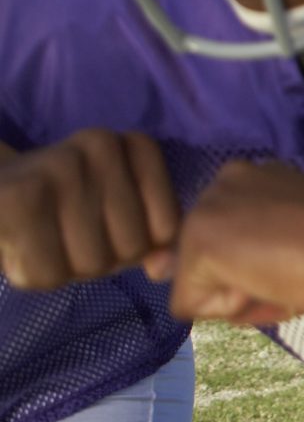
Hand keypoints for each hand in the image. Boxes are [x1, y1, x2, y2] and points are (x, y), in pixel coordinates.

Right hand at [0, 130, 178, 290]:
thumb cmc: (61, 206)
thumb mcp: (117, 216)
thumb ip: (152, 239)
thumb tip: (164, 271)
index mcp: (136, 145)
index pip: (168, 228)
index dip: (138, 245)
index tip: (106, 227)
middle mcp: (103, 145)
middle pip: (132, 248)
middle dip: (103, 259)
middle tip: (68, 236)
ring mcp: (60, 166)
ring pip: (93, 263)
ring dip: (68, 269)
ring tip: (45, 239)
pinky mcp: (18, 197)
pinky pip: (49, 272)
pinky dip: (35, 275)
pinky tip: (21, 246)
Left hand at [162, 161, 303, 324]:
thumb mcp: (302, 241)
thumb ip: (248, 252)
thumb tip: (154, 268)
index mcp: (256, 179)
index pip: (237, 245)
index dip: (269, 267)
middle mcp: (225, 183)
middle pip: (212, 266)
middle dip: (248, 282)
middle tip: (302, 269)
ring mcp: (208, 209)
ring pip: (202, 287)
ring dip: (243, 298)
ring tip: (293, 278)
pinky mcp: (198, 241)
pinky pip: (193, 307)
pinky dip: (233, 312)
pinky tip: (275, 286)